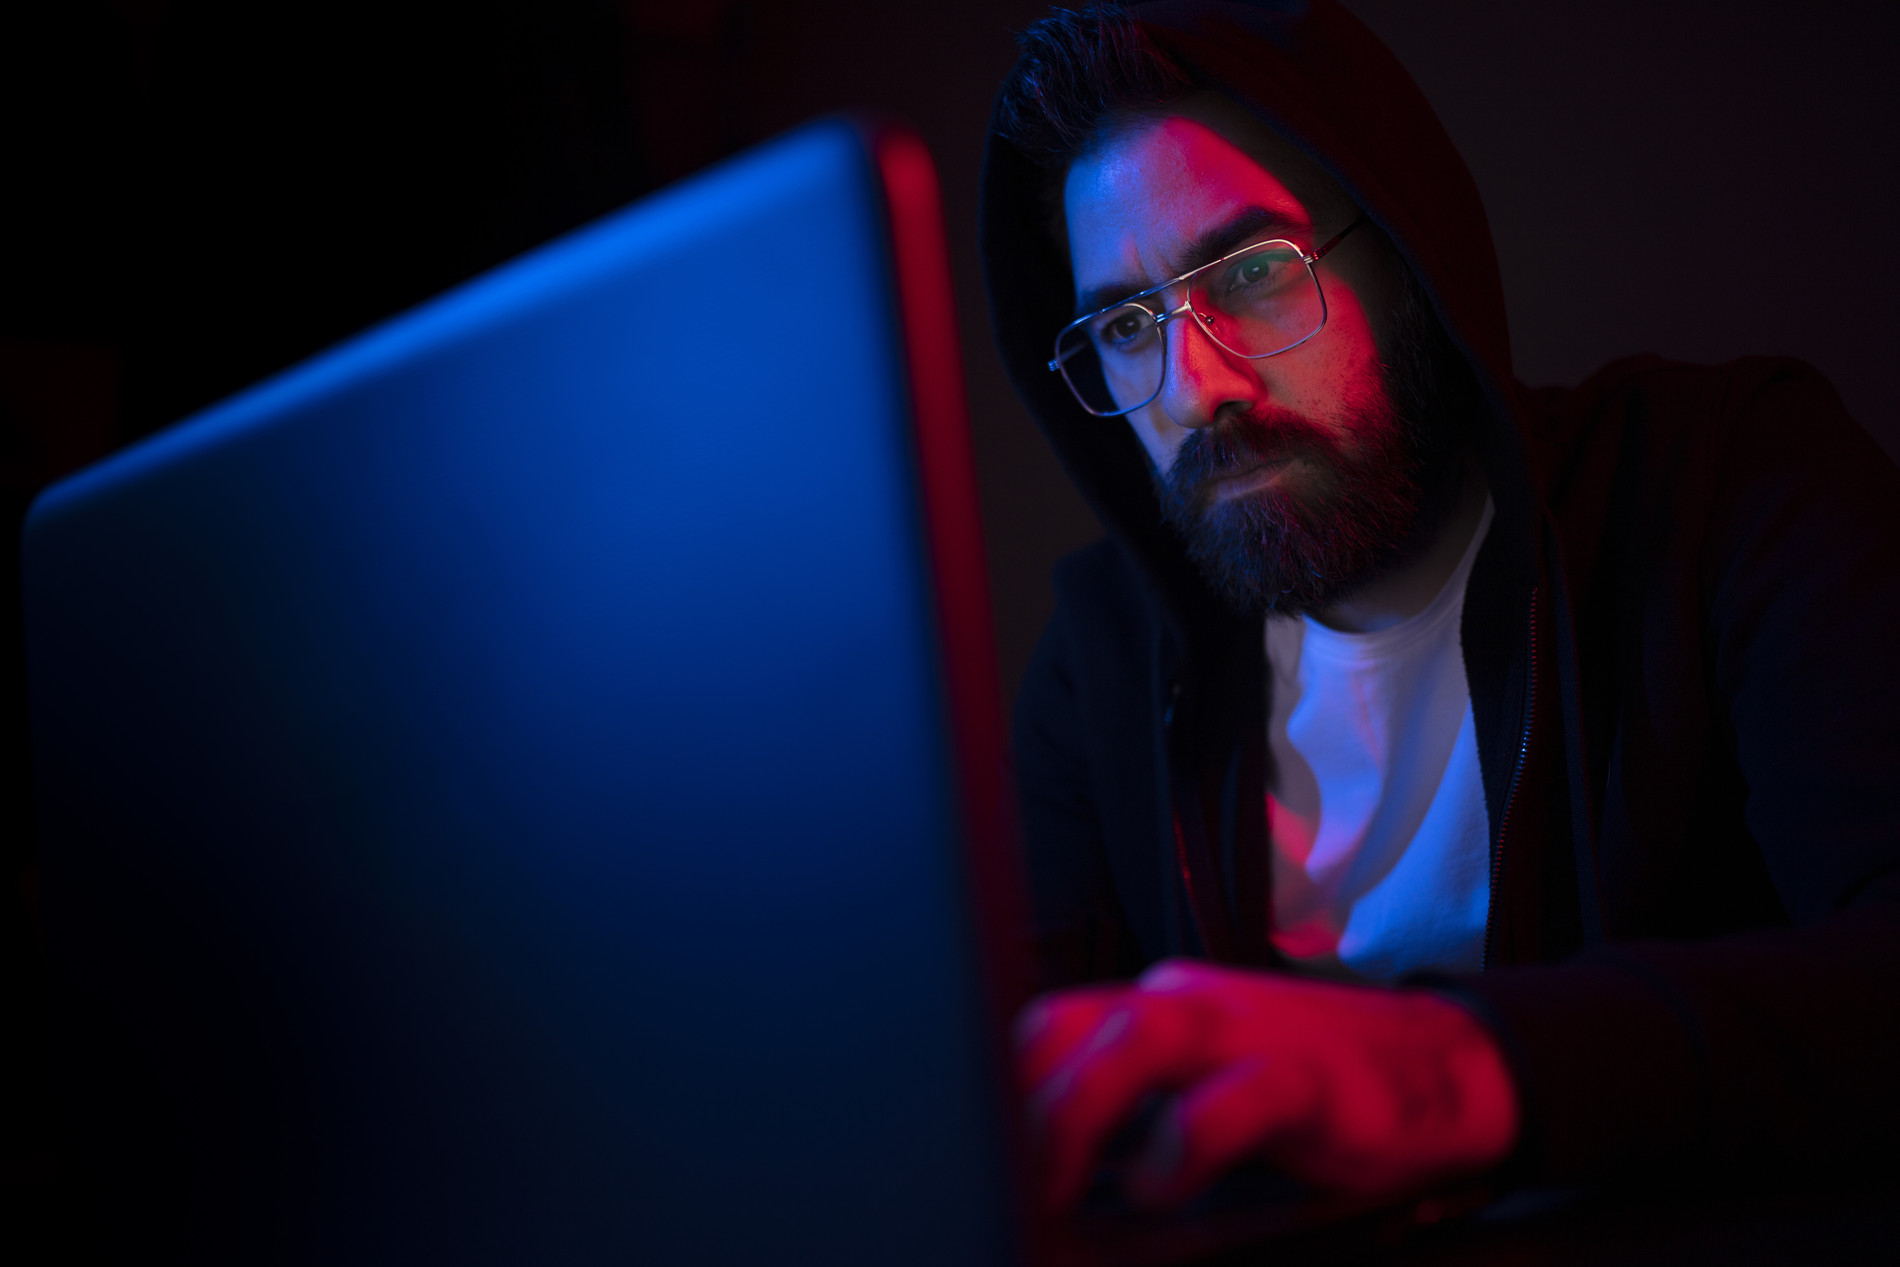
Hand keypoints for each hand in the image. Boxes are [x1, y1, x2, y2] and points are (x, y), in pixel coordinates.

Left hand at [1016, 959, 1518, 1210]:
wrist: (1441, 1066)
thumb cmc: (1306, 1085)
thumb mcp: (1201, 1085)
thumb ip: (1127, 1110)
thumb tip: (1038, 1168)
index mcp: (1151, 1007)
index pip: (1041, 1025)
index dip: (992, 1087)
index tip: (962, 1154)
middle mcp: (1184, 1005)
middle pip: (1065, 1024)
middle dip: (1014, 1101)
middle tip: (990, 1175)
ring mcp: (1244, 1033)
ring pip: (1135, 1040)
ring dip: (1077, 1110)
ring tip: (1051, 1180)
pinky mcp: (1306, 1078)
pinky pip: (1232, 1099)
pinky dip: (1182, 1144)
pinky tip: (1158, 1185)